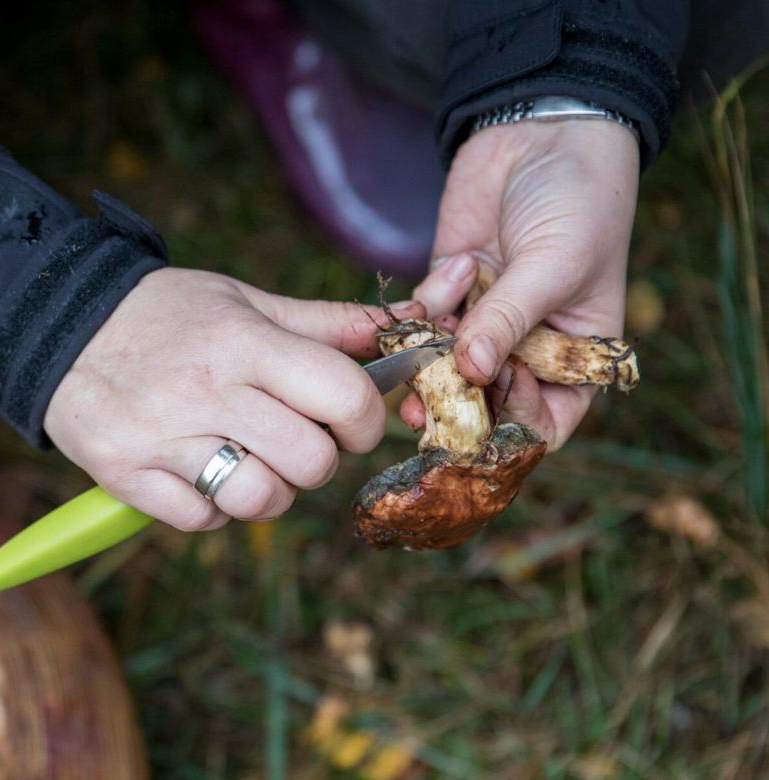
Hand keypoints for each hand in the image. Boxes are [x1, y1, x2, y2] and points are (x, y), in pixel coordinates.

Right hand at [43, 267, 425, 530]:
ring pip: (259, 501)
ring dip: (268, 491)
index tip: (349, 421)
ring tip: (248, 462)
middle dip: (318, 460)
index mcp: (242, 343)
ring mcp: (162, 438)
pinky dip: (211, 508)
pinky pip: (201, 519)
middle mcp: (205, 391)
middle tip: (295, 441)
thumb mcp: (243, 301)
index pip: (343, 396)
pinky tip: (198, 473)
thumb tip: (406, 323)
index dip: (363, 419)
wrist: (57, 325)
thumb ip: (324, 322)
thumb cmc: (164, 314)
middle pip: (311, 462)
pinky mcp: (126, 474)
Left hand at [409, 119, 639, 448]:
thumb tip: (474, 371)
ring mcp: (482, 321)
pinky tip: (454, 268)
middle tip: (421, 407)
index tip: (492, 397)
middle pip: (484, 404)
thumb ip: (510, 319)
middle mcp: (526, 348)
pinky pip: (423, 322)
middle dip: (453, 406)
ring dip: (429, 360)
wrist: (545, 133)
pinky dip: (424, 308)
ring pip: (444, 368)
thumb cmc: (580, 200)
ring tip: (425, 344)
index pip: (544, 421)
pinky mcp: (448, 292)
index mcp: (574, 356)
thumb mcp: (555, 264)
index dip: (515, 424)